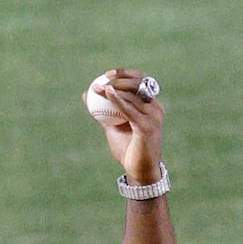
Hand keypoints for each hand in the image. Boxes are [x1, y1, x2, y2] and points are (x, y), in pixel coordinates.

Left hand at [91, 68, 165, 184]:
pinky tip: (106, 94)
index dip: (126, 74)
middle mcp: (155, 108)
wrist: (138, 170)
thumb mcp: (112, 127)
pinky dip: (117, 100)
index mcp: (151, 106)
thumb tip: (87, 95)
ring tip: (98, 88)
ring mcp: (153, 117)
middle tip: (104, 78)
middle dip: (120, 78)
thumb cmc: (127, 149)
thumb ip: (102, 111)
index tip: (108, 73)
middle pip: (139, 85)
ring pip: (133, 95)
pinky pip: (129, 109)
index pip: (142, 82)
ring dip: (114, 88)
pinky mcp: (147, 127)